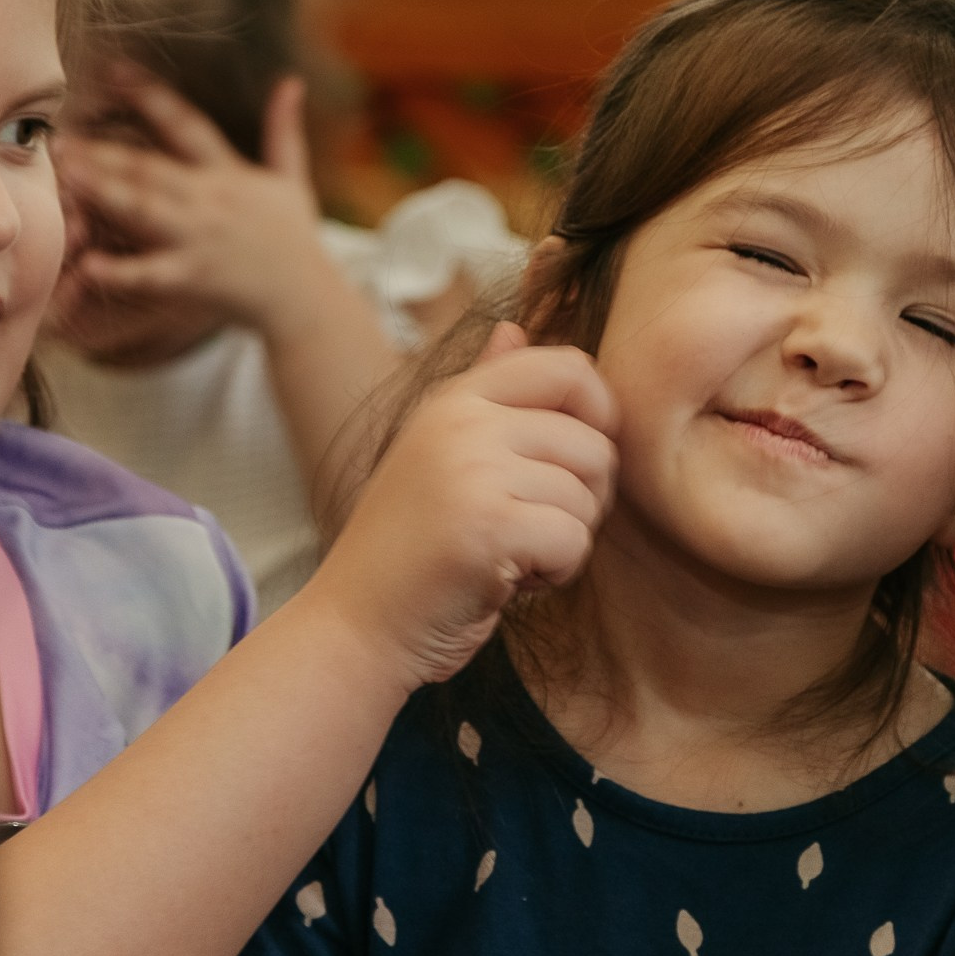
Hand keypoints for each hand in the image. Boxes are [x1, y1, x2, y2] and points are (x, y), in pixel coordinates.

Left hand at [50, 68, 326, 358]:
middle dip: (104, 152)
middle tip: (58, 137)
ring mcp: (200, 240)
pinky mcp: (195, 278)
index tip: (114, 70)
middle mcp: (211, 200)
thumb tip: (292, 81)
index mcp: (228, 173)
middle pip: (150, 169)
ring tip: (65, 178)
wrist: (307, 298)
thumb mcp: (293, 178)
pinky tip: (87, 263)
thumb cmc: (295, 239)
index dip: (151, 96)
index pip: (186, 124)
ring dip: (104, 193)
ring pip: (144, 212)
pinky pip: (151, 274)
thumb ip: (285, 128)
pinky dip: (120, 271)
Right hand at [298, 323, 617, 688]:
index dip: (599, 413)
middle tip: (534, 529)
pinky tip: (510, 582)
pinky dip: (557, 573)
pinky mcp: (488, 526)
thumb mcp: (440, 455)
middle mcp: (461, 423)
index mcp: (454, 399)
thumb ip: (486, 393)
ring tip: (511, 556)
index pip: (566, 366)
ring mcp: (472, 471)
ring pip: (587, 495)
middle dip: (585, 497)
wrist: (355, 627)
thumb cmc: (409, 551)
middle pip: (593, 440)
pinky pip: (574, 539)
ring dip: (565, 541)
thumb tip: (516, 328)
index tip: (577, 464)